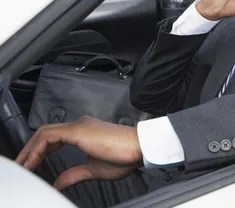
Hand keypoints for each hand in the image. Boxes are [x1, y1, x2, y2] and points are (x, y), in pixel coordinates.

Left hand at [16, 116, 142, 190]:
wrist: (140, 148)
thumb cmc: (126, 155)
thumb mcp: (94, 169)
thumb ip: (74, 174)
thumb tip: (59, 182)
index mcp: (84, 132)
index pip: (53, 138)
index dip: (39, 151)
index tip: (31, 165)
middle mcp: (80, 125)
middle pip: (44, 133)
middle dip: (29, 150)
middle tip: (21, 166)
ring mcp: (78, 126)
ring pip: (43, 133)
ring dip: (30, 150)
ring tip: (23, 166)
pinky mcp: (79, 130)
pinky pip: (48, 137)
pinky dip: (37, 149)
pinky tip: (33, 162)